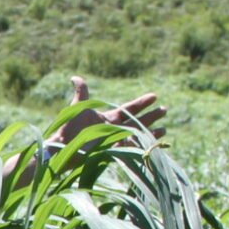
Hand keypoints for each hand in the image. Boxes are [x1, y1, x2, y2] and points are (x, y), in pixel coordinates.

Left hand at [51, 79, 167, 151]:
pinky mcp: (113, 152)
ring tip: (165, 130)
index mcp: (108, 118)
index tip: (154, 96)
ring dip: (151, 132)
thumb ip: (82, 92)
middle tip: (165, 110)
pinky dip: (142, 146)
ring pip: (137, 135)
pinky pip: (131, 148)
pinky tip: (154, 144)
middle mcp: (114, 129)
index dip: (141, 103)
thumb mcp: (78, 106)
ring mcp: (115, 141)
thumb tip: (75, 76)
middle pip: (137, 121)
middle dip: (151, 116)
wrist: (63, 147)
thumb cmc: (69, 128)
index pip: (129, 109)